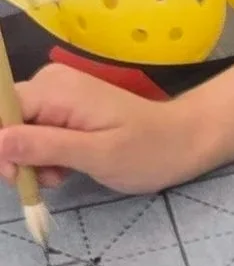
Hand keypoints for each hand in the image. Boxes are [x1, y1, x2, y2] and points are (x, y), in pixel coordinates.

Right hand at [0, 64, 204, 195]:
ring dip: (31, 160)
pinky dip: (44, 155)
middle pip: (7, 120)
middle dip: (16, 156)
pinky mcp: (65, 109)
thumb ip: (44, 146)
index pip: (2, 110)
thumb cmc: (148, 151)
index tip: (16, 176)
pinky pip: (36, 132)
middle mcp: (51, 84)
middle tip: (46, 181)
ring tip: (61, 176)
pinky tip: (64, 169)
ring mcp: (58, 95)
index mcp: (56, 89)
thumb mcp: (96, 155)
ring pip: (19, 130)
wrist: (184, 141)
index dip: (1, 145)